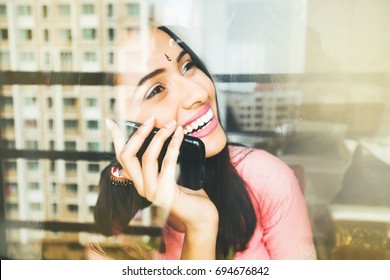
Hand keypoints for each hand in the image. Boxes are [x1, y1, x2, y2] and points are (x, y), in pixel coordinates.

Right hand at [105, 117, 217, 258]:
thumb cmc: (189, 193)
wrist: (201, 216)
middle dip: (139, 134)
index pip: (122, 158)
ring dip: (160, 136)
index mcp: (139, 181)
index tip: (111, 121)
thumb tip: (157, 139)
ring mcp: (151, 191)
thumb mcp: (169, 175)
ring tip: (172, 124)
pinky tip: (179, 135)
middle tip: (153, 119)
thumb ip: (160, 163)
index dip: (116, 139)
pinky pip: (167, 162)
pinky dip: (173, 145)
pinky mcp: (165, 192)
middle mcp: (141, 187)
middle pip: (127, 156)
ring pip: (147, 157)